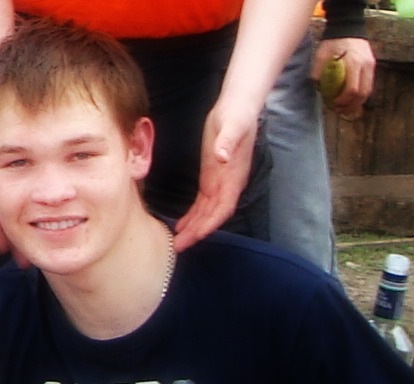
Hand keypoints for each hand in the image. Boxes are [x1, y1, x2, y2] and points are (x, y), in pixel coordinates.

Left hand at [174, 104, 257, 250]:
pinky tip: (181, 225)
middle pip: (212, 217)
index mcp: (234, 177)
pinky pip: (202, 204)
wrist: (238, 106)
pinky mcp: (211, 178)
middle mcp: (228, 186)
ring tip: (176, 242)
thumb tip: (223, 156)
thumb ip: (228, 141)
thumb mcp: (232, 125)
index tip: (196, 235)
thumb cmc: (236, 115)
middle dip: (197, 233)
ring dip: (192, 228)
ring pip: (206, 213)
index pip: (223, 208)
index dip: (210, 223)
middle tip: (178, 246)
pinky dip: (192, 216)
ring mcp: (220, 184)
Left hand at [312, 37, 375, 118]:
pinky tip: (351, 100)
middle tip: (339, 111)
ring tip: (345, 108)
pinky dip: (360, 95)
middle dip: (351, 106)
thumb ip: (318, 71)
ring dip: (357, 103)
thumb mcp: (322, 54)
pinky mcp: (372, 66)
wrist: (347, 28)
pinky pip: (368, 85)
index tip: (333, 104)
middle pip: (363, 94)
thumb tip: (317, 88)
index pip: (352, 90)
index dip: (343, 101)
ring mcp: (371, 66)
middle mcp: (366, 65)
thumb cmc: (333, 42)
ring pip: (368, 91)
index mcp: (354, 63)